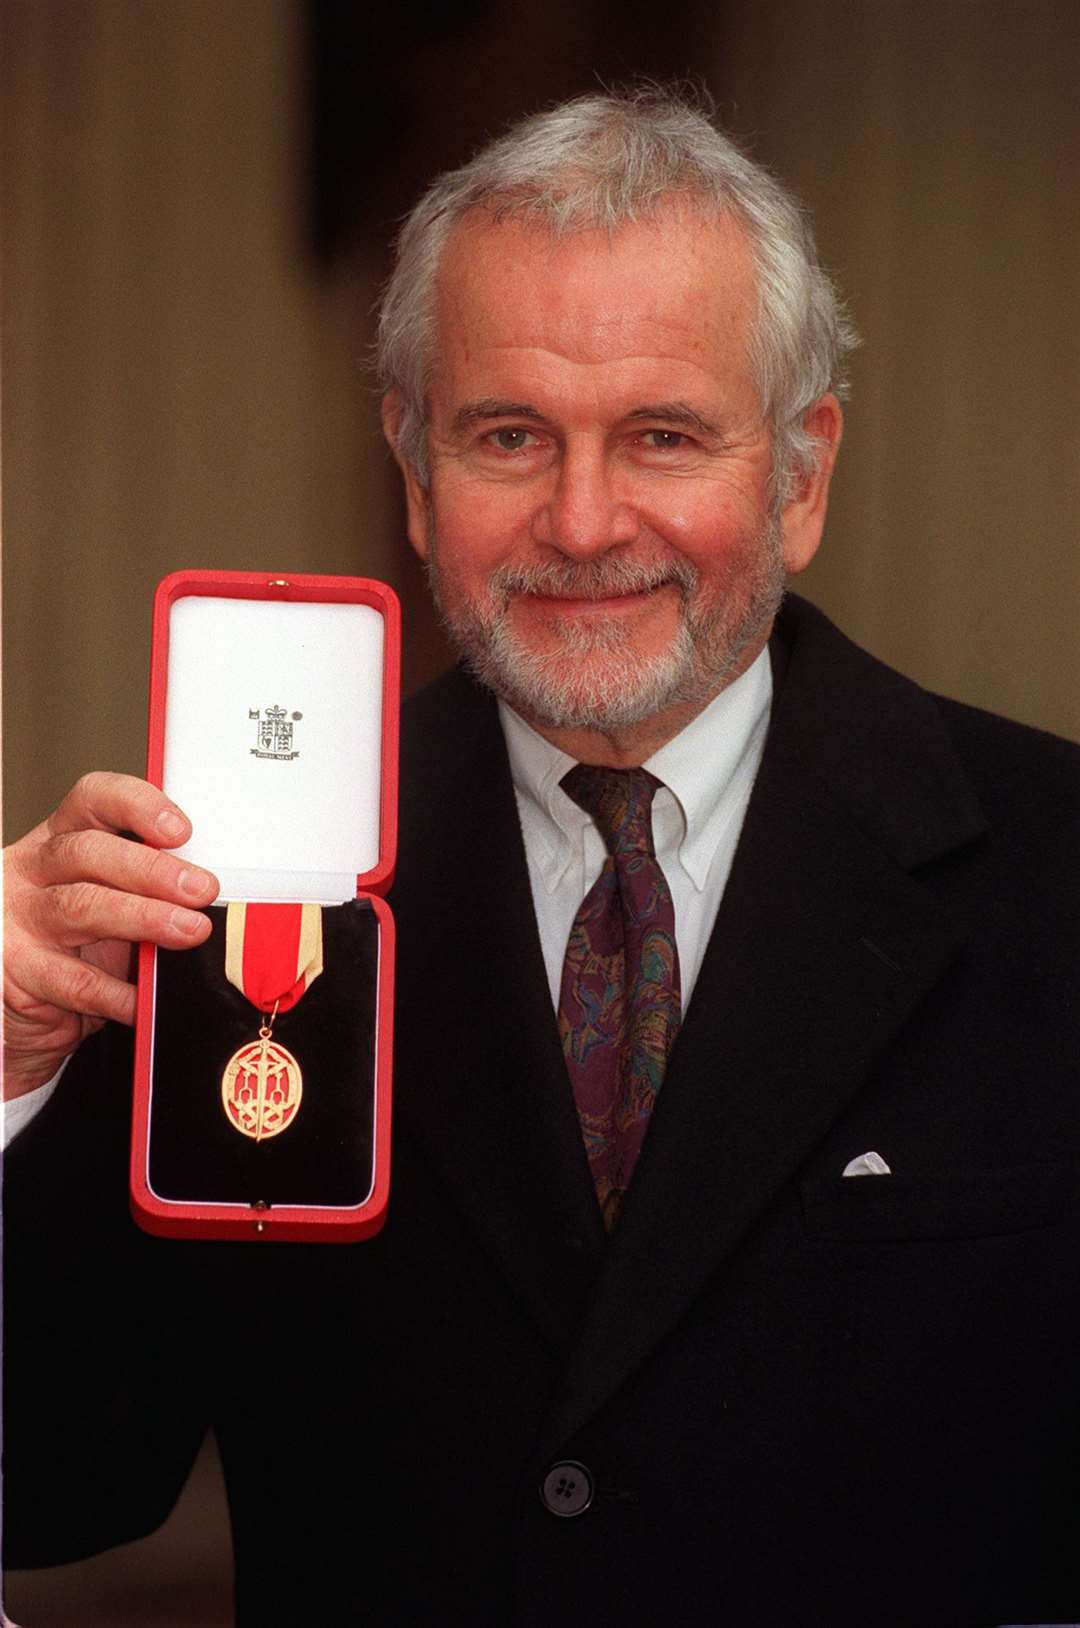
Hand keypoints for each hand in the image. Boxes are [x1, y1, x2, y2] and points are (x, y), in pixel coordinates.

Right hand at [3, 772, 218, 1096]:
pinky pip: (75, 981)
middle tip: (201, 889)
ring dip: (144, 917)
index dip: (136, 806)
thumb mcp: (110, 902)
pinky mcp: (15, 971)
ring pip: (82, 907)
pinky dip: (119, 992)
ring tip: (190, 930)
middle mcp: (32, 870)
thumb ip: (147, 886)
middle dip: (152, 869)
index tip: (182, 831)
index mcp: (60, 839)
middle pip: (87, 851)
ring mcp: (17, 919)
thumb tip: (214, 885)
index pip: (92, 799)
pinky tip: (147, 998)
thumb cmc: (76, 948)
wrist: (24, 1011)